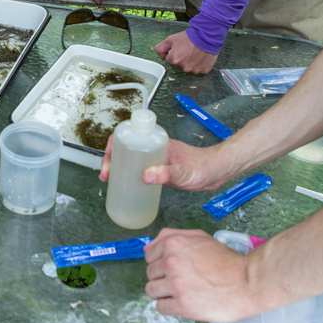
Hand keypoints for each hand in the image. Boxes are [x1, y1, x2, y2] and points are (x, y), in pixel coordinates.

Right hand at [99, 135, 230, 191]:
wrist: (216, 172)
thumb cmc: (203, 166)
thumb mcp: (183, 171)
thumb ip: (166, 174)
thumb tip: (145, 177)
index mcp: (156, 140)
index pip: (128, 135)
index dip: (113, 145)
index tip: (109, 161)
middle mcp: (153, 147)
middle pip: (124, 147)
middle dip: (110, 159)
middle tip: (106, 176)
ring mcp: (154, 158)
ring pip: (129, 159)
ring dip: (117, 168)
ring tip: (110, 182)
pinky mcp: (157, 169)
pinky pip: (137, 169)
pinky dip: (127, 175)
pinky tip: (124, 187)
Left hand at [144, 229, 262, 322]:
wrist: (248, 282)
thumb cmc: (227, 261)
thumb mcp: (200, 238)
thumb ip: (171, 237)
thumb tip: (147, 247)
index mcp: (173, 244)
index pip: (149, 255)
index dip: (159, 262)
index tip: (171, 268)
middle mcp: (171, 263)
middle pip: (150, 274)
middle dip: (162, 278)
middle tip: (181, 281)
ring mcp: (176, 285)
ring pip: (152, 291)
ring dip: (164, 293)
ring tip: (181, 293)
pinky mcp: (183, 306)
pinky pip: (161, 308)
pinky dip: (169, 307)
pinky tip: (183, 302)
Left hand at [155, 31, 218, 73]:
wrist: (206, 36)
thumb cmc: (189, 37)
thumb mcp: (170, 39)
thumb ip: (160, 48)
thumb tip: (162, 57)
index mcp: (174, 60)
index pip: (169, 60)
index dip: (173, 52)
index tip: (180, 48)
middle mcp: (184, 67)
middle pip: (179, 64)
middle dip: (182, 58)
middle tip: (188, 49)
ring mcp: (194, 70)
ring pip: (189, 67)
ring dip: (191, 61)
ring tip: (195, 52)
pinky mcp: (203, 70)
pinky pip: (199, 69)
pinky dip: (199, 63)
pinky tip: (201, 56)